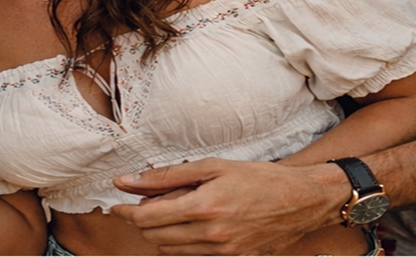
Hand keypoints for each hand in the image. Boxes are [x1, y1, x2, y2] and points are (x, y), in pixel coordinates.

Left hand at [111, 157, 343, 254]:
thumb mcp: (213, 166)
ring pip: (169, 249)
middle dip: (142, 219)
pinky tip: (190, 221)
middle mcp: (208, 235)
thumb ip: (169, 175)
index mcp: (203, 207)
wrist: (299, 201)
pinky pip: (190, 255)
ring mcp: (219, 252)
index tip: (116, 202)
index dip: (126, 211)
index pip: (148, 217)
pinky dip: (181, 240)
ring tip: (171, 207)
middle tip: (145, 199)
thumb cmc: (258, 177)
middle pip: (154, 235)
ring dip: (160, 230)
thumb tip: (130, 180)